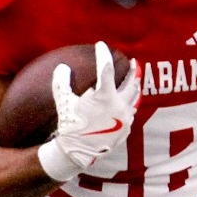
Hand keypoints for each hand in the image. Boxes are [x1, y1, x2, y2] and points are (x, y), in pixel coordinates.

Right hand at [38, 41, 139, 181]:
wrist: (78, 151)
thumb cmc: (70, 124)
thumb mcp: (63, 101)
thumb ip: (61, 81)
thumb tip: (63, 66)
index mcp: (105, 96)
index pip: (106, 68)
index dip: (103, 54)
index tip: (101, 45)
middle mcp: (119, 105)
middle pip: (131, 82)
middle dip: (132, 70)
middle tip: (133, 61)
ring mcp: (125, 118)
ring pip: (135, 97)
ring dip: (135, 86)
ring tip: (135, 79)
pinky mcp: (126, 129)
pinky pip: (132, 112)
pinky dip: (130, 103)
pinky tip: (129, 101)